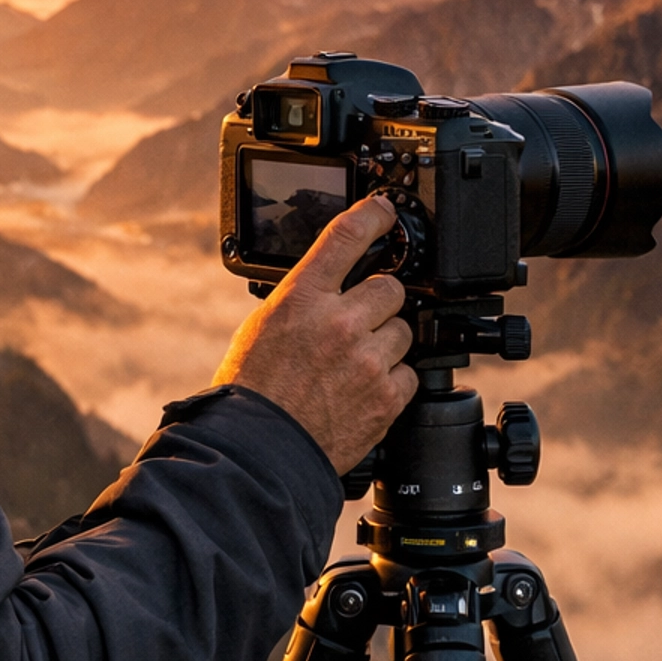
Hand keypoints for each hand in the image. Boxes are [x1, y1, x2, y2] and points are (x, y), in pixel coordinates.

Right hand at [212, 195, 417, 470]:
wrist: (259, 449)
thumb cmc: (253, 391)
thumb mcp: (265, 325)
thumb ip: (304, 300)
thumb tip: (332, 285)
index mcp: (303, 298)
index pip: (347, 236)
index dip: (374, 215)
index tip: (385, 211)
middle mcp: (339, 323)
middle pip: (390, 288)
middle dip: (378, 303)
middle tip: (357, 324)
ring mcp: (366, 361)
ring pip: (404, 330)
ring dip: (386, 343)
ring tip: (355, 364)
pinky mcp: (386, 397)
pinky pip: (409, 373)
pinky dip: (391, 381)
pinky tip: (363, 390)